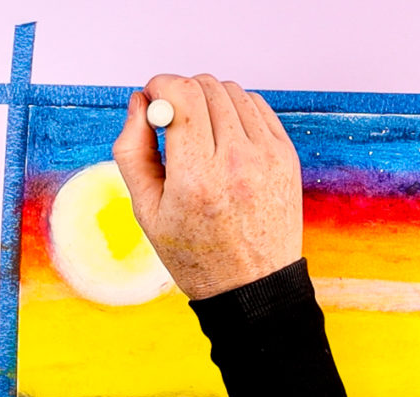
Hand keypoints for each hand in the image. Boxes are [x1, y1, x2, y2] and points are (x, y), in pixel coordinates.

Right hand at [113, 74, 301, 299]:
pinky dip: (237, 111)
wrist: (253, 286)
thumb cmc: (196, 255)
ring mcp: (268, 158)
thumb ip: (133, 149)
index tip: (152, 102)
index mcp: (197, 177)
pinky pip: (258, 107)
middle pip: (206, 87)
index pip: (181, 94)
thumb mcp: (146, 210)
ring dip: (209, 100)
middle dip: (181, 93)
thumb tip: (140, 102)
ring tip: (200, 132)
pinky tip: (225, 137)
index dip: (159, 86)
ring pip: (233, 91)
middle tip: (172, 120)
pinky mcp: (286, 157)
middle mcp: (237, 162)